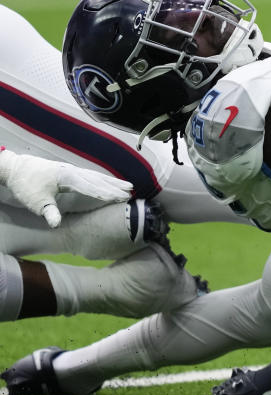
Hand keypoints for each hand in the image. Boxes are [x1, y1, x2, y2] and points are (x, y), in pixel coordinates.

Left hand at [0, 148, 132, 227]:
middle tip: (130, 192)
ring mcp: (72, 170)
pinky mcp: (70, 171)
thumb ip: (49, 212)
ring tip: (128, 186)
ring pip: (96, 175)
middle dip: (114, 186)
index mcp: (67, 177)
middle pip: (97, 179)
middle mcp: (72, 171)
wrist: (15, 168)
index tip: (119, 197)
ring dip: (112, 181)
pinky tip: (109, 183)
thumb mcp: (35, 202)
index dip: (105, 192)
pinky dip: (103, 179)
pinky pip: (91, 175)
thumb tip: (57, 225)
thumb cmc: (26, 185)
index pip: (90, 186)